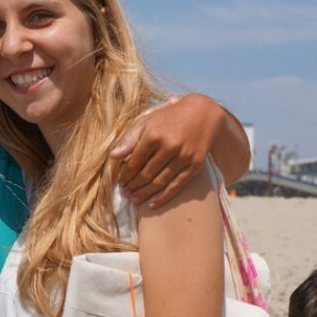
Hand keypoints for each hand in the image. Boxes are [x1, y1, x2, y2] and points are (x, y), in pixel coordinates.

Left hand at [111, 94, 225, 208]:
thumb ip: (129, 139)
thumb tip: (113, 156)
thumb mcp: (147, 121)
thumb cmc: (169, 117)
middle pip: (146, 173)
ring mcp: (184, 156)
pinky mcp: (196, 165)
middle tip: (125, 193)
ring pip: (160, 181)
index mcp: (154, 134)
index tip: (120, 181)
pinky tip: (152, 204)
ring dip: (145, 193)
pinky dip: (164, 197)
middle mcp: (169, 146)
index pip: (135, 161)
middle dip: (133, 185)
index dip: (126, 173)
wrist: (203, 113)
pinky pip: (177, 185)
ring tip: (134, 200)